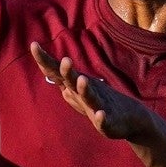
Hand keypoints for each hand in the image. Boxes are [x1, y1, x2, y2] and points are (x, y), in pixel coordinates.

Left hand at [30, 41, 150, 140]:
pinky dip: (102, 118)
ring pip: (90, 96)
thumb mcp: (79, 94)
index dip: (45, 60)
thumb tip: (48, 72)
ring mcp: (99, 105)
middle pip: (73, 80)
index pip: (57, 71)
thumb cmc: (101, 103)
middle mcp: (87, 91)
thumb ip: (62, 82)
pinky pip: (105, 120)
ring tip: (83, 80)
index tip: (33, 44)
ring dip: (85, 89)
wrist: (132, 118)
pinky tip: (100, 115)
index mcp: (77, 86)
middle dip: (68, 71)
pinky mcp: (110, 122)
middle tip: (65, 59)